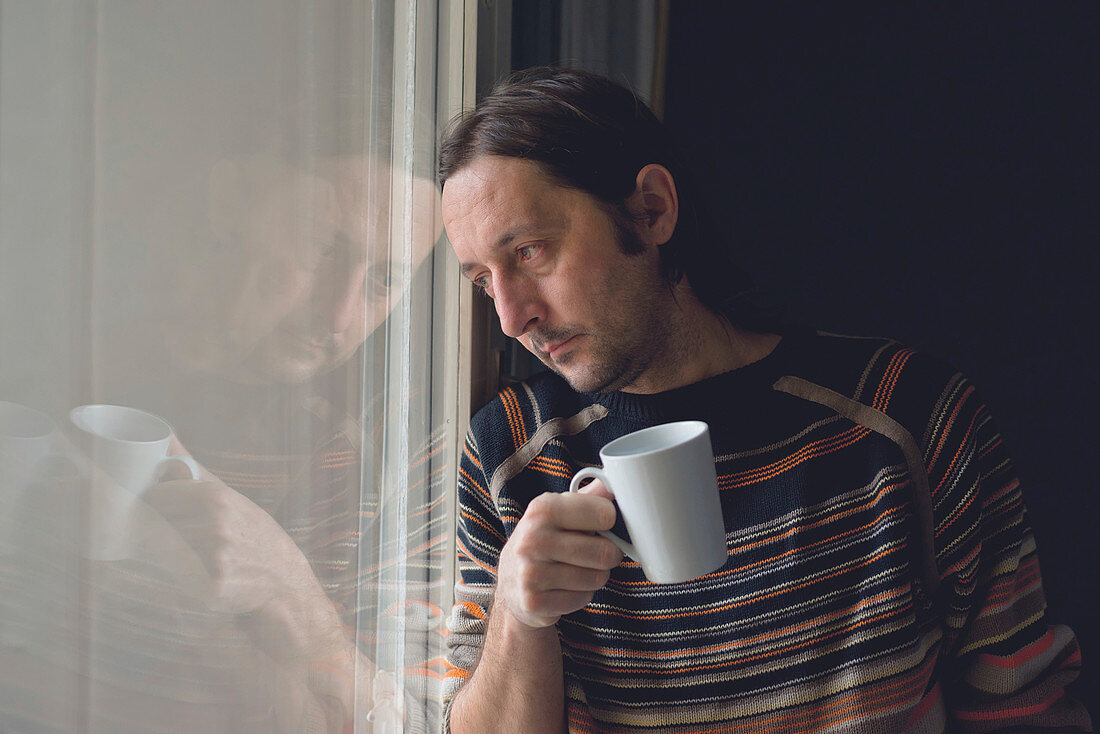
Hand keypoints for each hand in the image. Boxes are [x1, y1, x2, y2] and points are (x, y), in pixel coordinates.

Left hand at [142, 471, 345, 661]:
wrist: (284, 582)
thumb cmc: (253, 536)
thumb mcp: (230, 497)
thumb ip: (193, 469)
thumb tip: (165, 438)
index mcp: (217, 498)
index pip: (158, 496)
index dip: (155, 503)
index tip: (160, 508)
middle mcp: (214, 526)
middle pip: (156, 525)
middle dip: (159, 530)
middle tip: (178, 535)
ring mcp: (212, 558)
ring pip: (161, 552)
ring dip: (167, 554)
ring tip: (193, 555)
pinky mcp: (210, 589)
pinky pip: (172, 578)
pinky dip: (178, 577)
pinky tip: (199, 575)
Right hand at [495, 480, 622, 629]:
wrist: (511, 585)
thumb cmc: (544, 541)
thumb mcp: (559, 512)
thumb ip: (589, 497)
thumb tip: (617, 481)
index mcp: (542, 509)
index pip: (604, 514)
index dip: (610, 521)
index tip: (602, 524)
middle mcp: (532, 539)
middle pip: (604, 552)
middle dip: (608, 554)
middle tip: (597, 553)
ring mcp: (530, 572)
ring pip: (596, 577)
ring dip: (595, 576)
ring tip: (576, 570)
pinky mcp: (534, 602)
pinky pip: (582, 599)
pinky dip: (580, 596)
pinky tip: (564, 588)